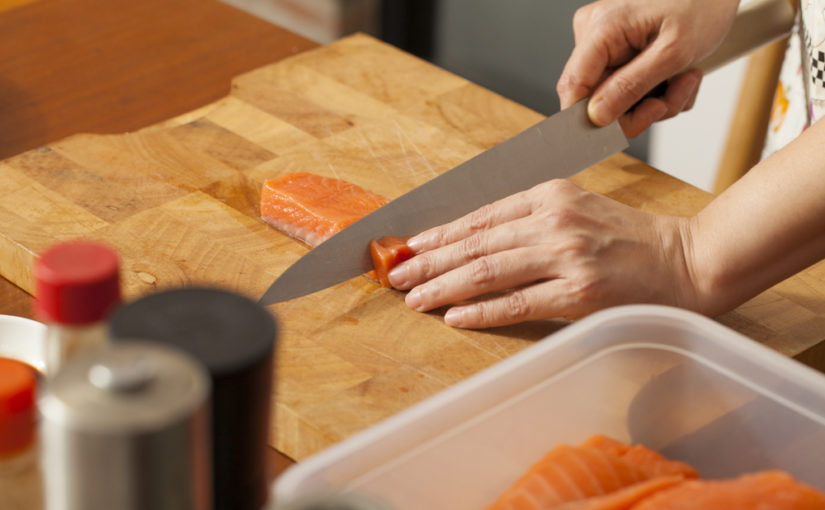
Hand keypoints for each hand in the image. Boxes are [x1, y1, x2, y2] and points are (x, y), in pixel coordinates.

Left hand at [387, 180, 698, 327]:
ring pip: (487, 272)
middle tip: (396, 276)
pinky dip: (480, 311)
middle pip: (475, 244)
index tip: (410, 247)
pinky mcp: (578, 293)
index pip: (479, 217)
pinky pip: (517, 303)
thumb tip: (473, 244)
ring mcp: (566, 256)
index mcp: (550, 195)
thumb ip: (529, 220)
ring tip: (414, 298)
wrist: (686, 260)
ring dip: (443, 287)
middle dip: (428, 261)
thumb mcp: (577, 209)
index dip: (439, 234)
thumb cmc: (630, 238)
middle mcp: (554, 221)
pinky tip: (453, 317)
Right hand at [557, 0, 739, 136]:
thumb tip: (596, 116)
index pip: (573, 86)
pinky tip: (680, 75)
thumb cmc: (703, 4)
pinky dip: (660, 92)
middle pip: (596, 99)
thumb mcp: (673, 52)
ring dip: (658, 101)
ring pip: (617, 100)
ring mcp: (606, 45)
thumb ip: (631, 86)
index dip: (589, 118)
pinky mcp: (620, 54)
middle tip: (669, 101)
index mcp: (601, 28)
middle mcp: (595, 35)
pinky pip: (630, 90)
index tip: (616, 134)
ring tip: (685, 79)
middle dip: (639, 109)